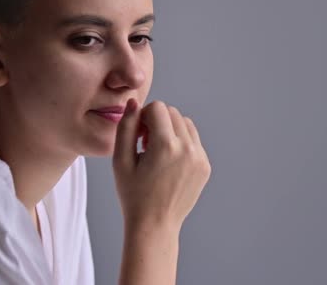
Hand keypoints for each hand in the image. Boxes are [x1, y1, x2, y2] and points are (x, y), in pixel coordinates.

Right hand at [112, 98, 211, 229]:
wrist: (155, 225)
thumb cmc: (133, 194)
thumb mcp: (121, 160)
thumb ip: (126, 127)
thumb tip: (134, 103)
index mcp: (166, 146)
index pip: (158, 108)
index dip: (144, 117)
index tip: (138, 136)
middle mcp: (188, 149)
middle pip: (173, 113)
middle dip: (157, 121)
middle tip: (145, 144)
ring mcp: (200, 158)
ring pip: (186, 124)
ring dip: (171, 130)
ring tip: (157, 152)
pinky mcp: (205, 166)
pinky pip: (194, 141)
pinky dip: (181, 144)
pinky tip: (168, 163)